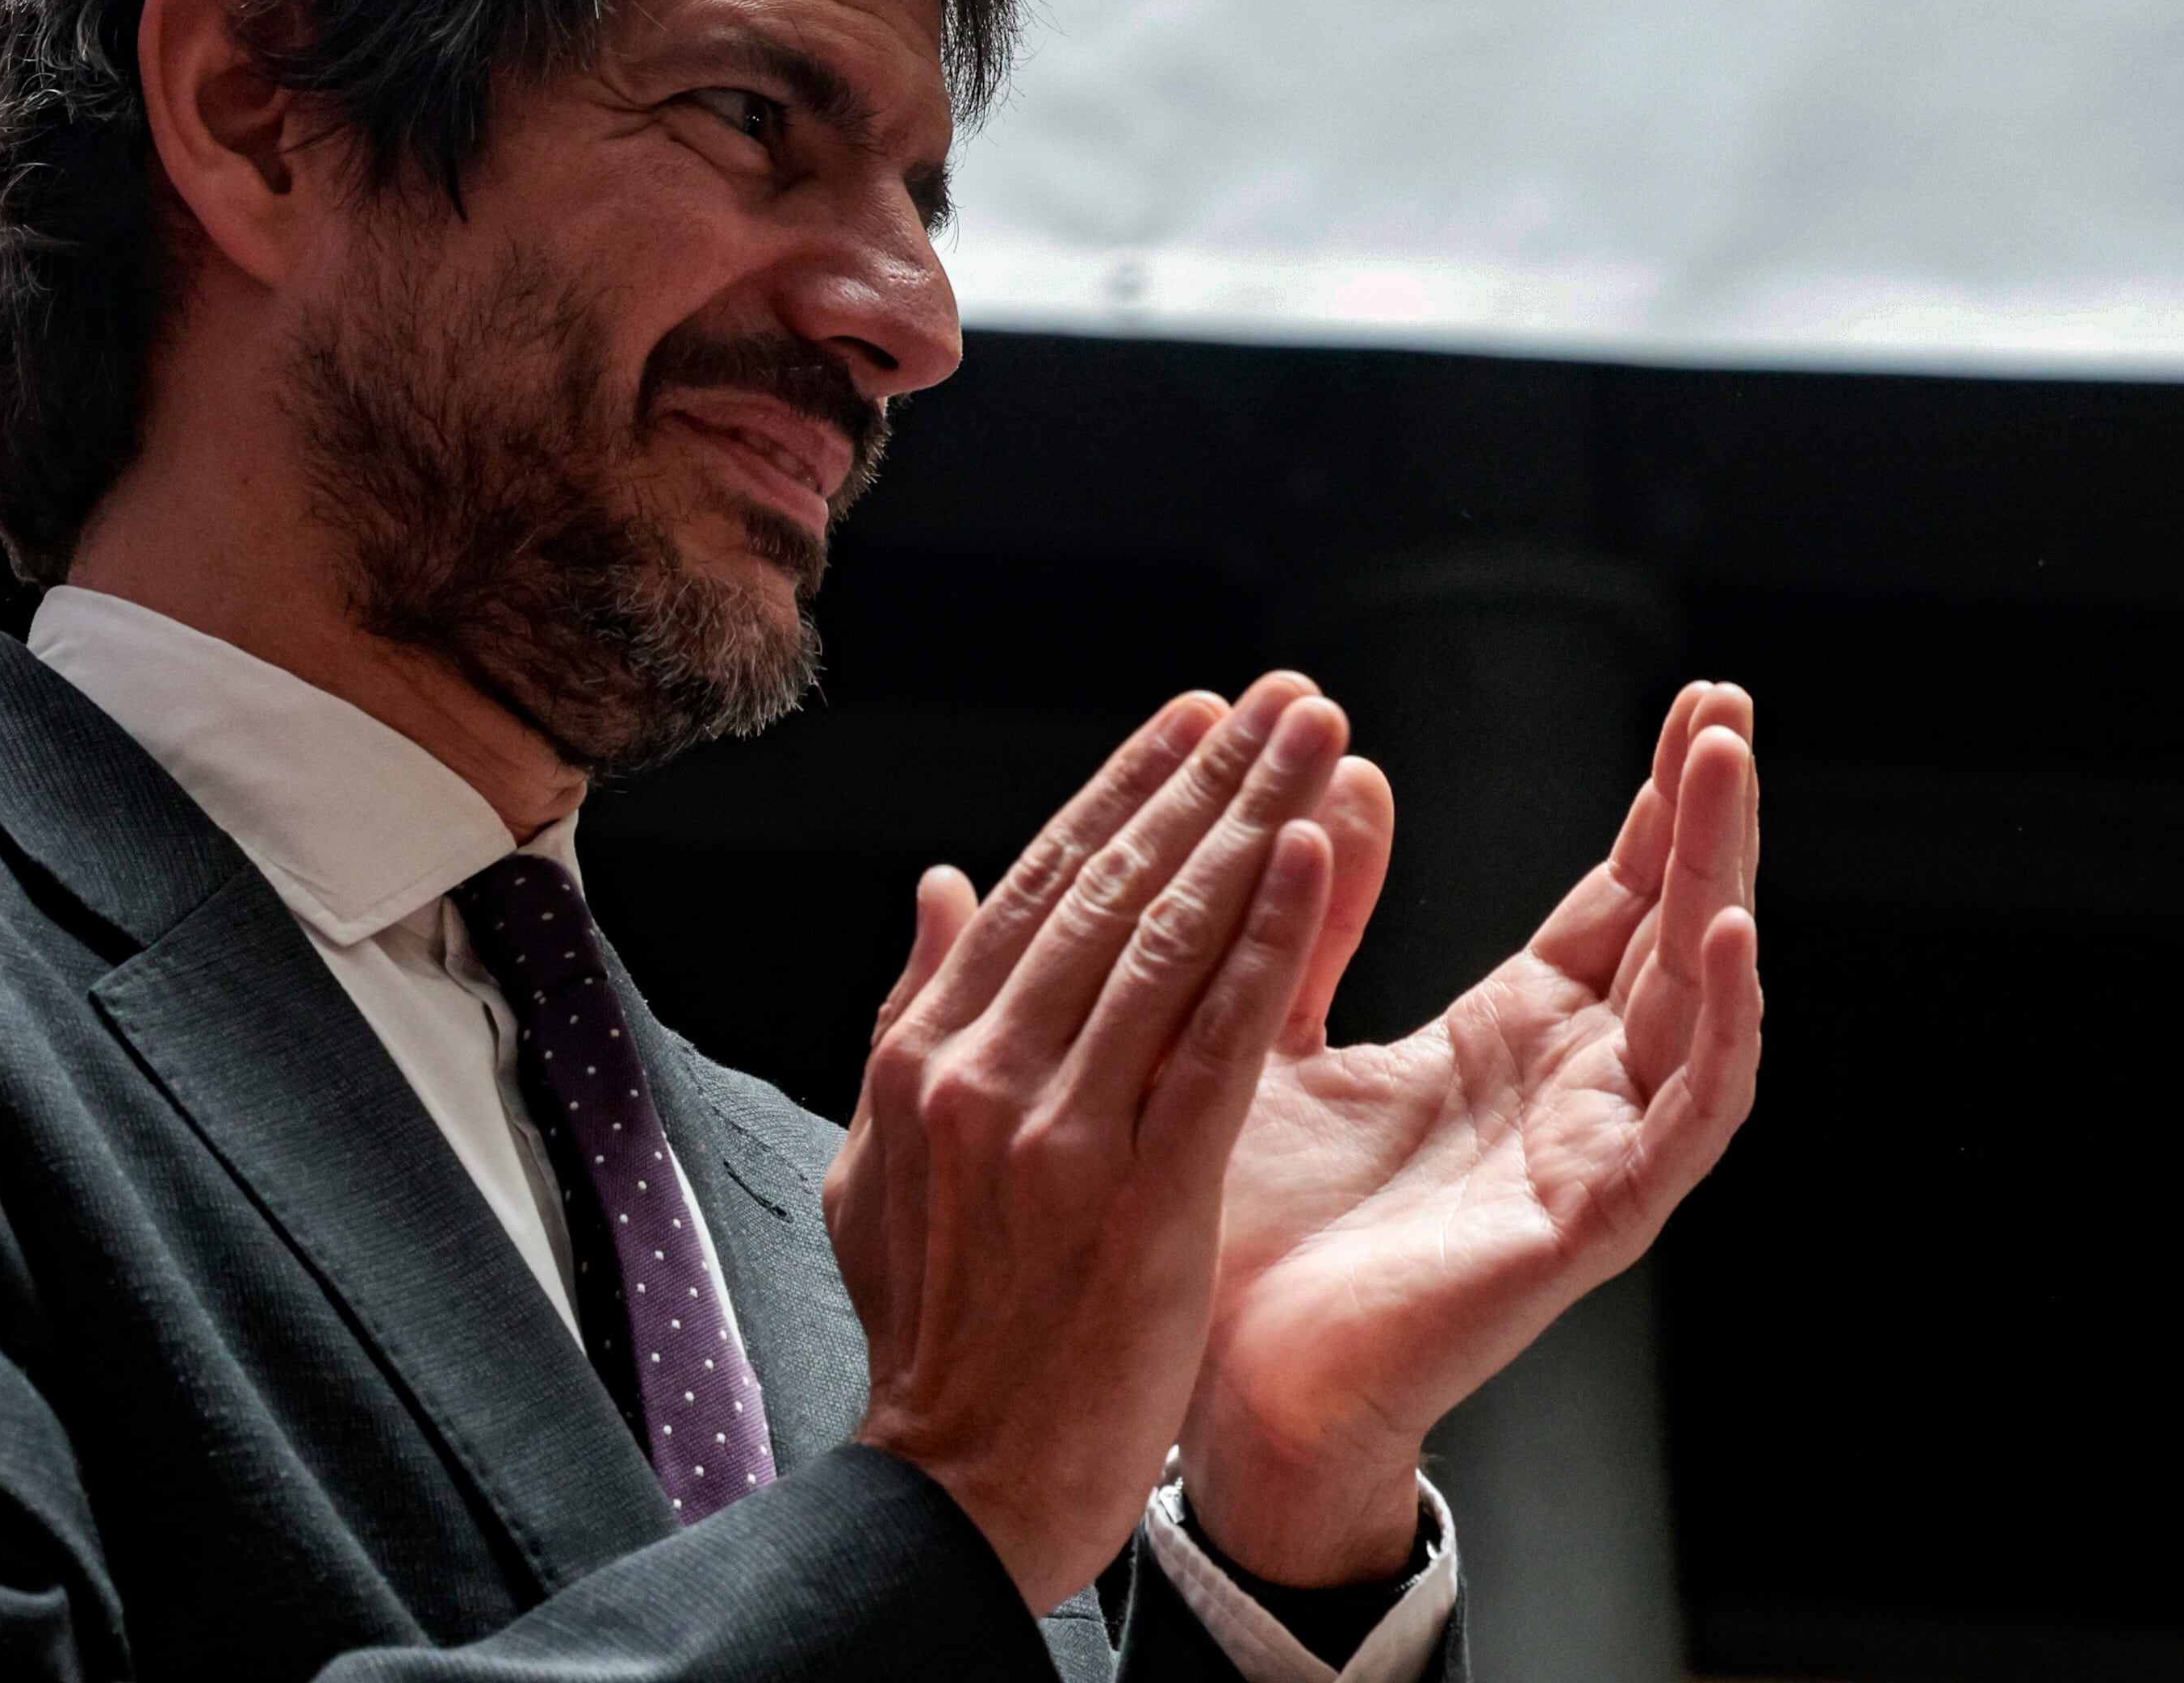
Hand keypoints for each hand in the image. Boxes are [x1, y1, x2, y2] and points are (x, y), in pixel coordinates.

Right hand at [823, 673, 1348, 1617]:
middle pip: (1113, 886)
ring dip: (1251, 821)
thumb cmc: (934, 1336)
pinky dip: (1264, 938)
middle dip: (1207, 775)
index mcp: (929, 1056)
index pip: (1039, 880)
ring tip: (1315, 738)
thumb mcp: (877, 1164)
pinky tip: (1312, 855)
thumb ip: (908, 1014)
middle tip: (1281, 696)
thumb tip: (938, 885)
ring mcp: (1059, 1133)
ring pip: (1168, 938)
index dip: (1125, 786)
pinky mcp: (1137, 1199)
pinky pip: (1214, 1039)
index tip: (1194, 714)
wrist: (957, 1496)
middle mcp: (986, 1074)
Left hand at [1180, 681, 1761, 1584]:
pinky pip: (1686, 1119)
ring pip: (1697, 1000)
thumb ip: (1320, 910)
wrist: (1218, 1383)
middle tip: (1726, 704)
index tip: (1692, 705)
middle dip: (1706, 818)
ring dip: (1722, 881)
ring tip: (1727, 768)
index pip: (1617, 903)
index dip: (1656, 808)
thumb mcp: (1272, 1020)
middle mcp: (1568, 1091)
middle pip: (1673, 931)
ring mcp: (1589, 1155)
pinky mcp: (1591, 1223)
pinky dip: (1721, 1027)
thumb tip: (1361, 772)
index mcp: (1508, 1042)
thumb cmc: (1242, 1223)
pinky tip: (1728, 936)